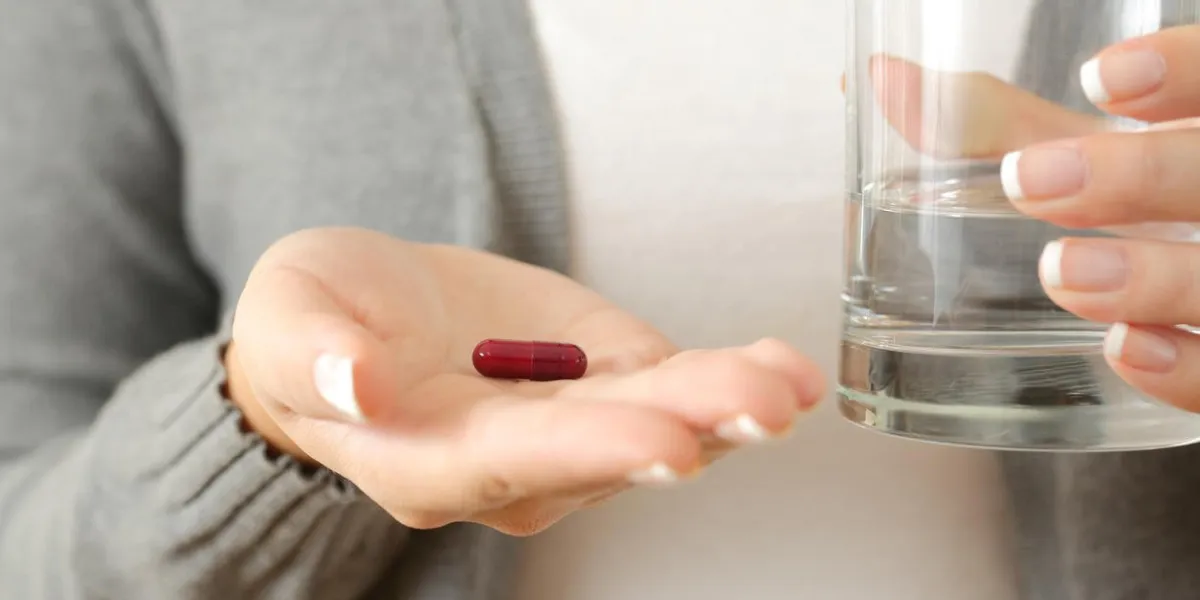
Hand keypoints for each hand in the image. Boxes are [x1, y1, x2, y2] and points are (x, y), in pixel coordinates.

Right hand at [226, 228, 823, 534]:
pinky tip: (784, 369)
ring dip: (730, 406)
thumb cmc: (316, 325)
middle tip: (762, 405)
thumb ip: (318, 359)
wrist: (362, 316)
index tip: (665, 438)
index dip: (592, 449)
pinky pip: (678, 391)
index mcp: (428, 459)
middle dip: (689, 426)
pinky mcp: (608, 384)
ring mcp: (571, 429)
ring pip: (659, 425)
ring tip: (789, 381)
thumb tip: (362, 382)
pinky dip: (733, 381)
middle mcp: (513, 465)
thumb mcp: (290, 322)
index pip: (515, 461)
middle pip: (608, 450)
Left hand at [857, 26, 1199, 410]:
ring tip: (1060, 272)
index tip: (1099, 78)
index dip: (1184, 73)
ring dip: (1150, 277)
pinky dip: (1183, 367)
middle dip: (1135, 177)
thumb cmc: (1130, 207)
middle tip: (1028, 181)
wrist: (1180, 300)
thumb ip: (995, 122)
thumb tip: (882, 79)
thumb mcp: (1081, 157)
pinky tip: (1124, 350)